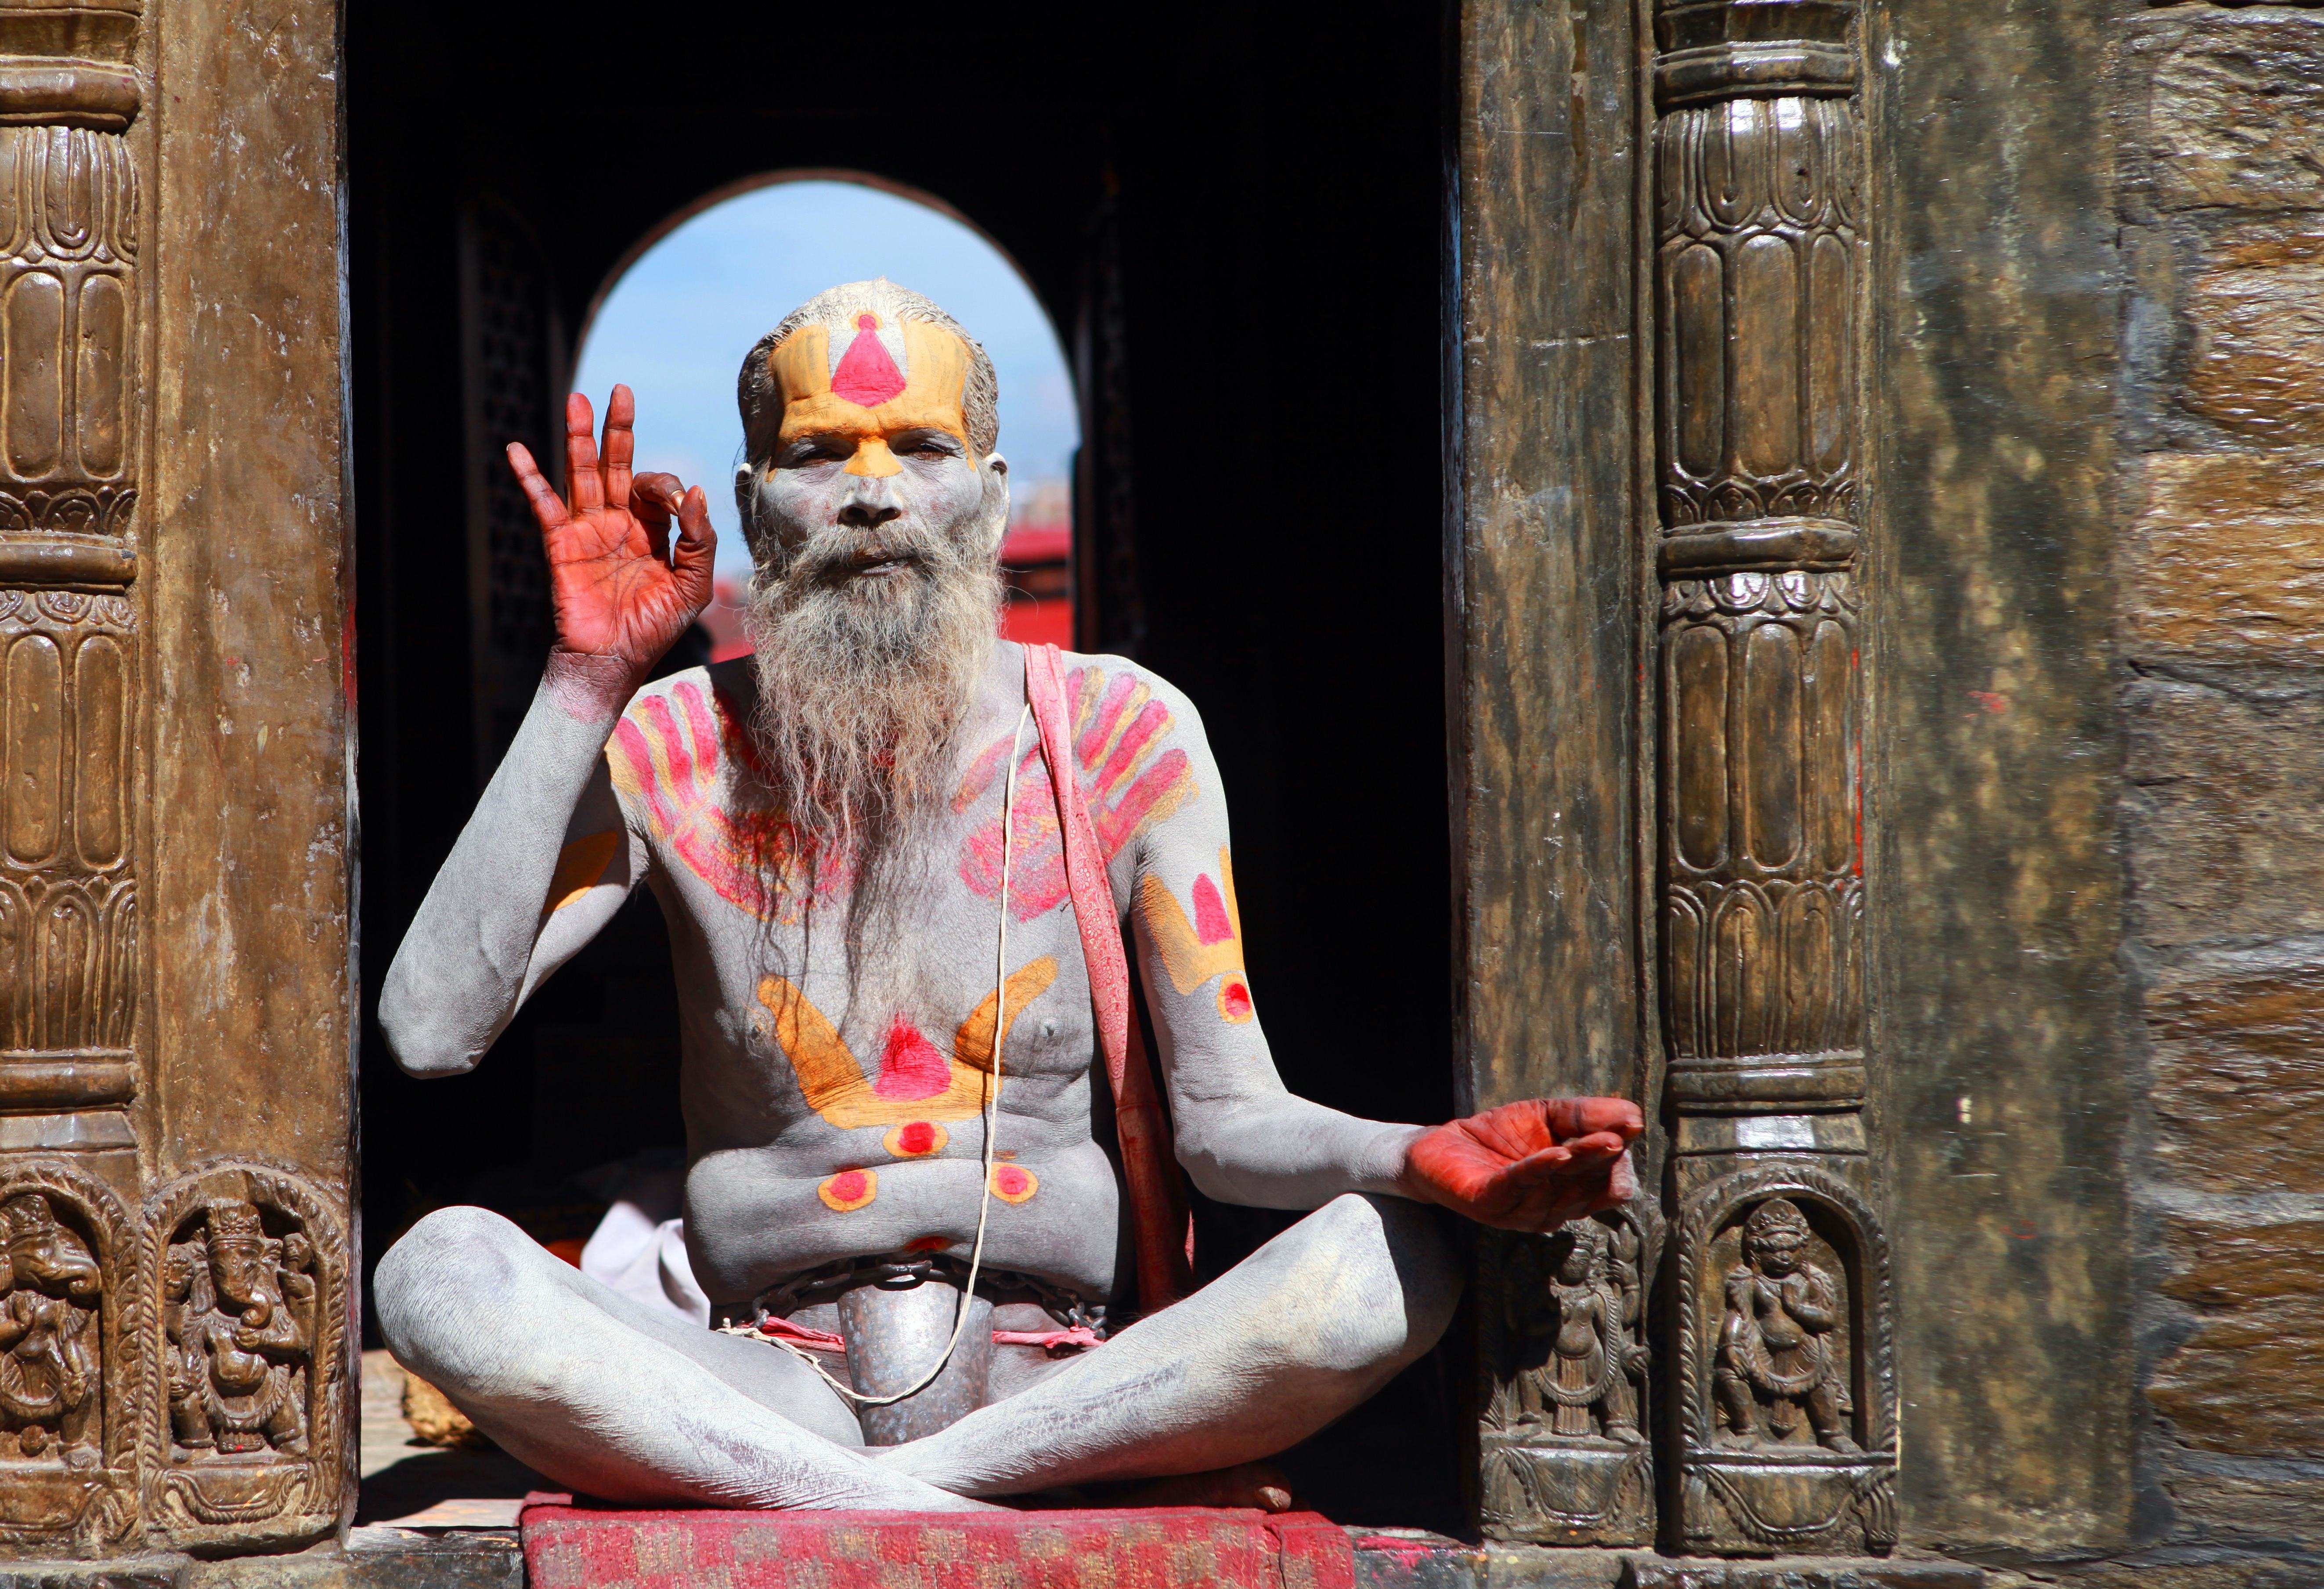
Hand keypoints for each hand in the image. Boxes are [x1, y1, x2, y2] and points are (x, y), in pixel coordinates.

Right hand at [506, 386, 715, 700]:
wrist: (614, 662)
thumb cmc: (654, 628)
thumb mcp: (692, 586)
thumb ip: (699, 541)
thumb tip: (698, 493)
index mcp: (654, 530)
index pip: (659, 489)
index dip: (671, 489)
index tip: (680, 505)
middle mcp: (620, 523)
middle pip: (617, 465)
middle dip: (619, 429)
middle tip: (621, 391)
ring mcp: (588, 530)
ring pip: (582, 474)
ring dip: (579, 438)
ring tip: (577, 400)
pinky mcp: (561, 544)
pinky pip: (544, 505)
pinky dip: (530, 478)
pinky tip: (517, 450)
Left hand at [1402, 1097, 1642, 1231]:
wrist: (1441, 1144)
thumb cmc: (1500, 1134)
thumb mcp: (1549, 1115)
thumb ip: (1586, 1115)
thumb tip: (1633, 1116)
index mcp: (1572, 1191)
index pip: (1609, 1183)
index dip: (1618, 1160)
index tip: (1628, 1128)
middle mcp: (1553, 1208)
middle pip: (1588, 1185)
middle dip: (1603, 1160)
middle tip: (1617, 1137)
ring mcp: (1521, 1211)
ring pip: (1558, 1188)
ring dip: (1578, 1163)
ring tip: (1596, 1140)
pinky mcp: (1490, 1205)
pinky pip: (1519, 1187)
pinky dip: (1539, 1170)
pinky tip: (1557, 1153)